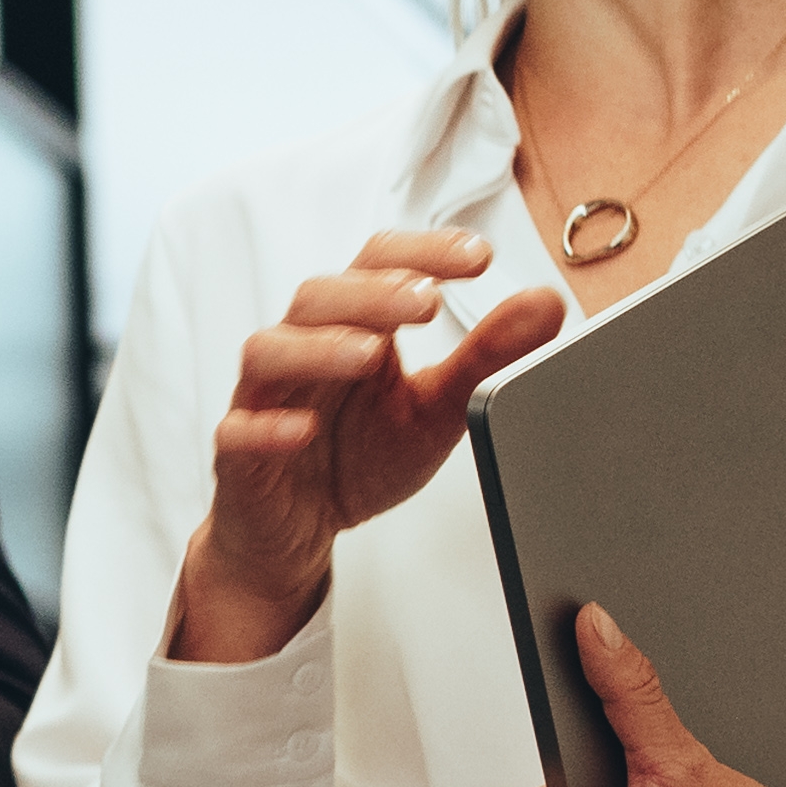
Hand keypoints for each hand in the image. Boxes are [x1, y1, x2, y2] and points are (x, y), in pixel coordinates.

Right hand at [175, 229, 561, 666]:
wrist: (293, 532)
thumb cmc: (358, 458)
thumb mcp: (436, 409)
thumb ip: (486, 358)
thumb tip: (547, 303)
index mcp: (351, 328)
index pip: (376, 266)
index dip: (422, 253)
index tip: (479, 259)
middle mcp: (302, 351)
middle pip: (318, 297)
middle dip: (373, 294)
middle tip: (427, 301)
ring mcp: (263, 400)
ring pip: (269, 353)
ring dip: (318, 347)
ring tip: (369, 354)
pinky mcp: (239, 457)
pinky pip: (238, 431)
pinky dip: (268, 427)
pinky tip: (303, 430)